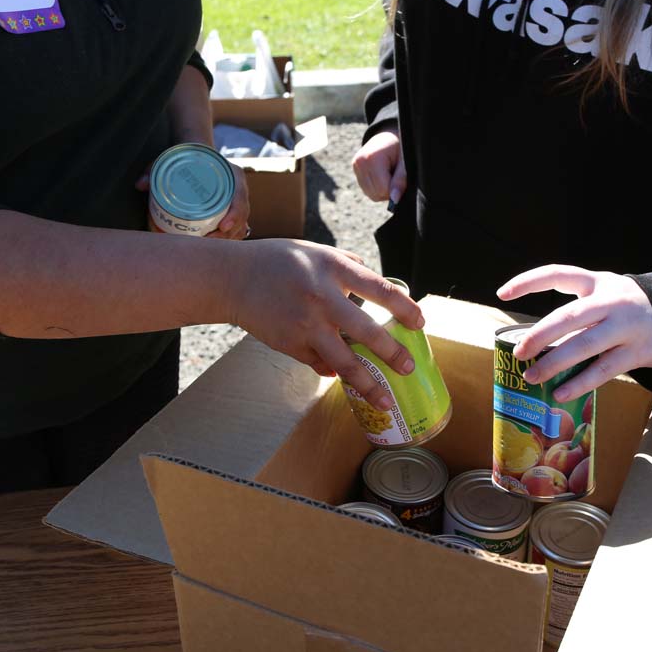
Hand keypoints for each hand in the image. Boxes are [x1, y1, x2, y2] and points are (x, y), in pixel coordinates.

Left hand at [136, 160, 250, 239]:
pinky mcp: (233, 211)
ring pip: (241, 225)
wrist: (199, 153)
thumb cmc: (186, 157)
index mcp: (232, 174)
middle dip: (227, 233)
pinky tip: (217, 250)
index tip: (222, 227)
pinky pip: (238, 229)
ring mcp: (237, 201)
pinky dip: (229, 240)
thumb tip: (140, 185)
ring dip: (228, 240)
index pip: (240, 196)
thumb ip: (154, 170)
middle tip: (207, 242)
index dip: (235, 214)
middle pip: (241, 216)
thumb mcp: (170, 159)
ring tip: (208, 249)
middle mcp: (238, 188)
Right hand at [229, 239, 424, 410]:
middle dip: (392, 354)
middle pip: (366, 332)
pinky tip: (341, 375)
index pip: (379, 290)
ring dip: (368, 384)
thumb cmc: (278, 262)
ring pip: (343, 362)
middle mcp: (321, 297)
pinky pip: (320, 365)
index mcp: (333, 269)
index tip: (420, 323)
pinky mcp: (290, 345)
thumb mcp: (317, 251)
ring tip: (385, 400)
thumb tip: (378, 286)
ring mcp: (305, 325)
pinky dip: (332, 371)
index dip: (404, 308)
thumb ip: (348, 266)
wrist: (232, 279)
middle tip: (408, 368)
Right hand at [351, 128, 405, 206]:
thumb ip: (400, 180)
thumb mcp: (405, 161)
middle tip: (396, 175)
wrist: (389, 134)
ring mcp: (356, 167)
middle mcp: (360, 162)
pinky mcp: (355, 170)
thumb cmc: (400, 146)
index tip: (401, 177)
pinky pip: (367, 190)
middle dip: (389, 190)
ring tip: (389, 174)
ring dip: (383, 190)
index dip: (395, 189)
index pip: (383, 189)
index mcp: (372, 158)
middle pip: (376, 193)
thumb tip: (394, 200)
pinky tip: (382, 175)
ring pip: (371, 194)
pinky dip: (377, 188)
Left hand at [496, 265, 651, 401]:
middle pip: (570, 315)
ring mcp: (626, 327)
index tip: (502, 294)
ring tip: (531, 376)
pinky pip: (603, 370)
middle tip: (519, 352)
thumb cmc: (625, 309)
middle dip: (540, 334)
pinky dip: (579, 383)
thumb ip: (576, 309)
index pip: (558, 274)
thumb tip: (532, 342)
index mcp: (597, 282)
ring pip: (585, 345)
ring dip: (554, 363)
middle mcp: (611, 301)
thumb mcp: (604, 294)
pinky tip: (559, 393)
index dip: (528, 282)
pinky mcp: (637, 352)